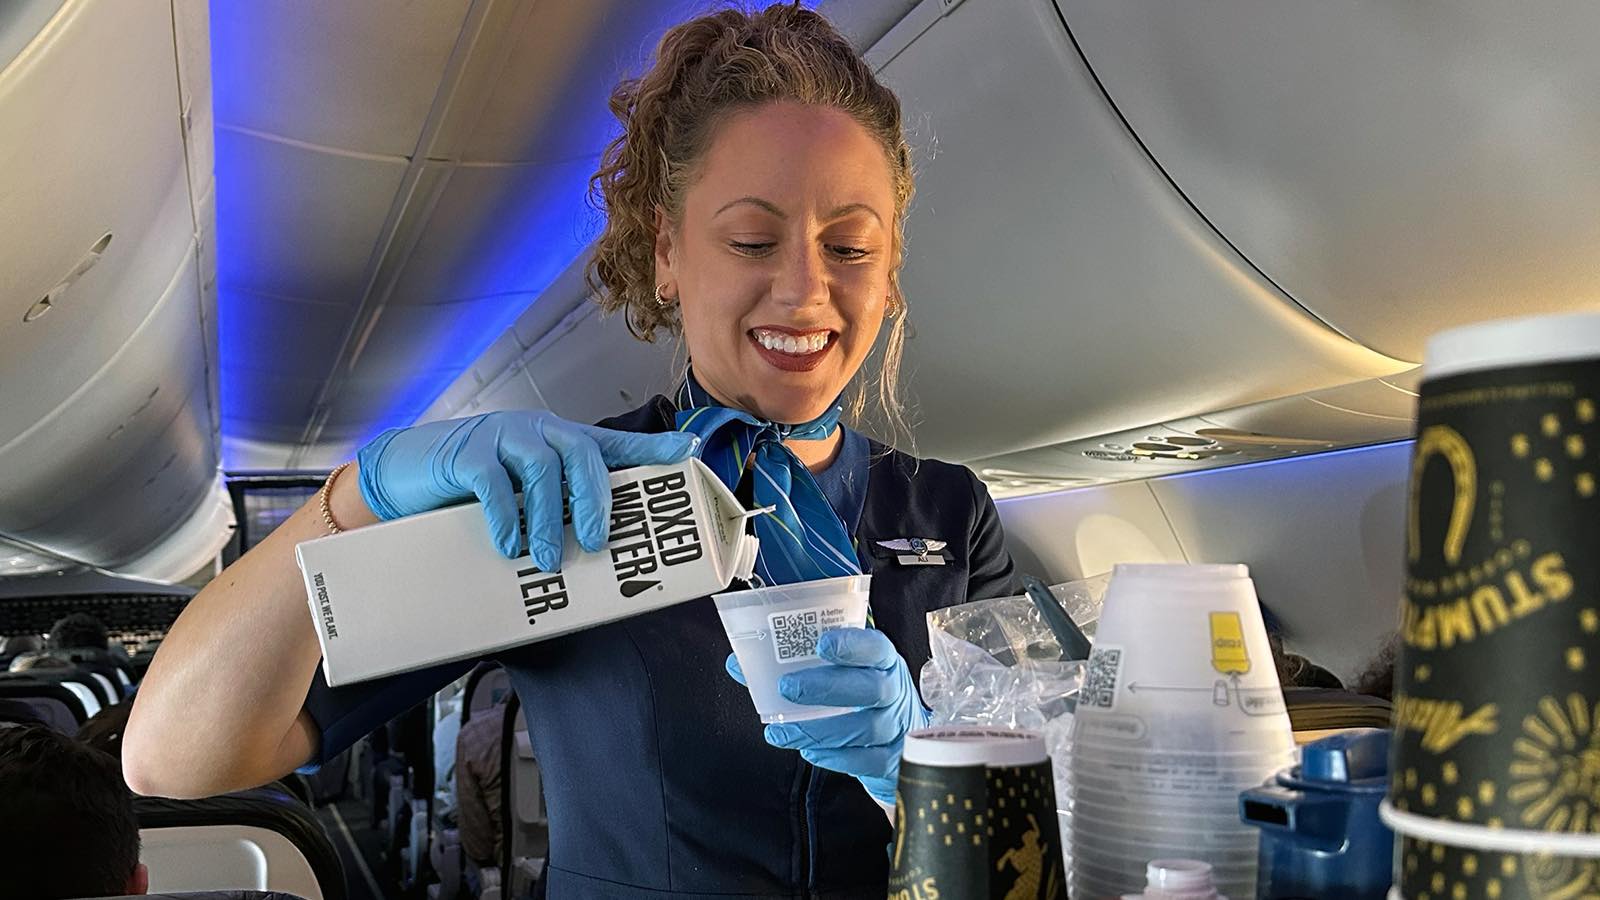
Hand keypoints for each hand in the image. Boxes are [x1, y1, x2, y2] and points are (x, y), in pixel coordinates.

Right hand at [356, 412, 696, 566]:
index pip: (613, 444)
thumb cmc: (473, 489)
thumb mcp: (523, 497)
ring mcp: (501, 438)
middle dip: (594, 501)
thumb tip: (594, 551)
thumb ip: (558, 512)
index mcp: (560, 443)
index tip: (688, 450)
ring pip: (541, 469)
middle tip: (594, 542)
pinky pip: (492, 481)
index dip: (652, 447)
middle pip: (582, 455)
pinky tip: (507, 543)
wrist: (405, 476)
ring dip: (548, 519)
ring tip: (546, 559)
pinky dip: (504, 515)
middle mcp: (538, 432)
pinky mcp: (465, 454)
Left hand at [725, 628, 929, 805]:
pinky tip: (810, 751)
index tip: (822, 644)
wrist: (901, 740)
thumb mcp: (838, 675)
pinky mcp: (891, 761)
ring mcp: (896, 728)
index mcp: (882, 662)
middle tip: (788, 687)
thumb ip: (792, 668)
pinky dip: (834, 757)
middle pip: (872, 687)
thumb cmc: (862, 698)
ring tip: (784, 730)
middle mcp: (894, 692)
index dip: (852, 644)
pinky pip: (866, 761)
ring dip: (820, 729)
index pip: (875, 647)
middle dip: (827, 687)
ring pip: (865, 728)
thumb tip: (739, 664)